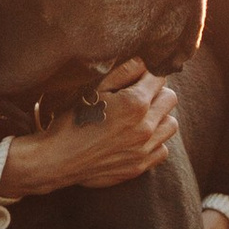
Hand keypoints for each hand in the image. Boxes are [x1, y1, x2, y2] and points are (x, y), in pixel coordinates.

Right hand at [0, 60, 177, 200]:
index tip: (138, 77)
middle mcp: (145, 127)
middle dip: (157, 93)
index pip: (160, 78)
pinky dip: (155, 141)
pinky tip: (137, 138)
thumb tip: (144, 62)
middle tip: (138, 95)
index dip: (148, 74)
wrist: (58, 159)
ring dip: (160, 117)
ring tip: (141, 117)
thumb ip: (124, 72)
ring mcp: (144, 149)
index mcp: (135, 103)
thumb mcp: (94, 88)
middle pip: (170, 98)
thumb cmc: (73, 119)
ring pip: (171, 124)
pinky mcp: (140, 166)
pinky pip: (163, 149)